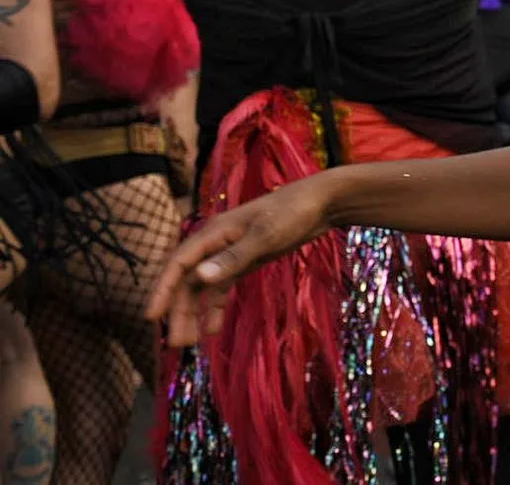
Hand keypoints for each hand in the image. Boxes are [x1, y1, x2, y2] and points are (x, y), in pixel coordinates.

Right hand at [146, 174, 334, 345]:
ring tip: (188, 342)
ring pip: (203, 286)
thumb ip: (234, 257)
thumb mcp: (265, 236)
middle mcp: (216, 242)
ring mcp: (230, 252)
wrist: (321, 202)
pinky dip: (214, 306)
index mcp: (214, 232)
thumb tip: (201, 276)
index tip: (151, 317)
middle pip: (188, 279)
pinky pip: (221, 286)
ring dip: (194, 312)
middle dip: (179, 310)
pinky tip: (211, 328)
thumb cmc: (292, 213)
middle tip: (176, 343)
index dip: (162, 289)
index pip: (179, 263)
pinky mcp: (245, 259)